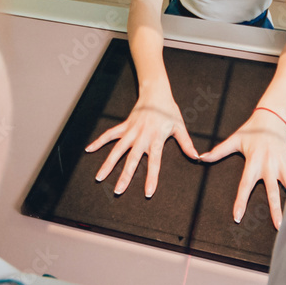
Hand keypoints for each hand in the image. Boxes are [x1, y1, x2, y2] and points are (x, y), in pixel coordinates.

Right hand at [85, 90, 199, 197]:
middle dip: (125, 176)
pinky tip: (89, 149)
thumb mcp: (180, 126)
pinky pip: (109, 134)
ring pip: (117, 149)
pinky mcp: (124, 125)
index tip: (147, 192)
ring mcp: (131, 131)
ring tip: (99, 177)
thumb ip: (186, 143)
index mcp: (156, 139)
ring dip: (108, 164)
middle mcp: (142, 137)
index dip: (151, 177)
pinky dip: (99, 141)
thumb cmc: (169, 110)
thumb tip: (197, 157)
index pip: (154, 162)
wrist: (156, 92)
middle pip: (132, 159)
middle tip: (118, 191)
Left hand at [200, 108, 285, 228]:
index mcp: (254, 163)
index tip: (238, 216)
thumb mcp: (234, 140)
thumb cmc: (251, 129)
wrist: (271, 116)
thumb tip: (201, 158)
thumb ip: (218, 151)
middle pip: (273, 192)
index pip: (245, 186)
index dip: (241, 201)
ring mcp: (282, 164)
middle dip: (276, 210)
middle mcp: (269, 166)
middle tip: (279, 226)